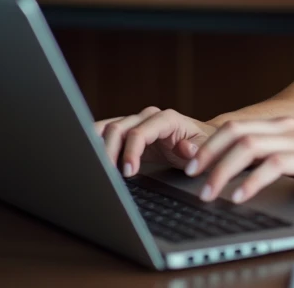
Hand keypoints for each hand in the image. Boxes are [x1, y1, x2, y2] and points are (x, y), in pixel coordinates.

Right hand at [94, 107, 216, 176]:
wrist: (200, 141)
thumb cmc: (203, 146)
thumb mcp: (205, 150)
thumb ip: (196, 150)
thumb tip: (186, 149)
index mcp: (167, 119)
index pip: (140, 132)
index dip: (131, 151)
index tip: (128, 172)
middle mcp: (148, 117)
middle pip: (119, 128)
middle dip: (110, 152)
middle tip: (108, 176)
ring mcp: (136, 122)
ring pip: (108, 128)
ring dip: (98, 146)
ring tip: (94, 167)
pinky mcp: (128, 132)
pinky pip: (106, 133)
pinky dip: (95, 143)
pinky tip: (88, 156)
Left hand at [184, 117, 293, 203]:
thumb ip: (273, 156)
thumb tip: (238, 172)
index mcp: (280, 126)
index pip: (234, 127)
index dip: (209, 144)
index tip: (192, 166)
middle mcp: (286, 129)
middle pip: (235, 133)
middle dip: (208, 154)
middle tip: (191, 176)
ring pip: (249, 146)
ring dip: (223, 170)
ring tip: (209, 192)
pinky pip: (274, 165)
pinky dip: (252, 181)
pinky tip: (241, 196)